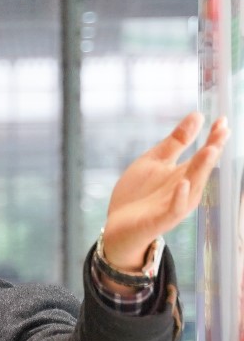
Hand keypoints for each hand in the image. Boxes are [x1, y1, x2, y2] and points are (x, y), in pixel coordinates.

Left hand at [102, 113, 228, 269]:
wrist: (118, 226)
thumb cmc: (139, 193)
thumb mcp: (154, 161)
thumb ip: (175, 142)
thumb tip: (197, 115)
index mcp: (185, 173)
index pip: (203, 153)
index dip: (213, 137)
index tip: (222, 120)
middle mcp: (186, 188)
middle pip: (201, 167)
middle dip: (213, 149)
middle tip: (223, 131)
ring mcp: (175, 204)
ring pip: (192, 185)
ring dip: (201, 168)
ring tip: (210, 150)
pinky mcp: (161, 218)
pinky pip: (174, 207)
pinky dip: (179, 196)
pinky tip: (183, 182)